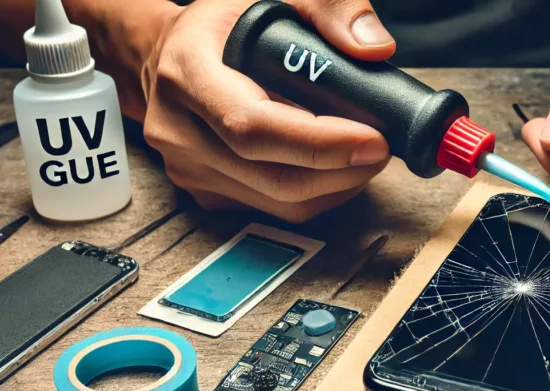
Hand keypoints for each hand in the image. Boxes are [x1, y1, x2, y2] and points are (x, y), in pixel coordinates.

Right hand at [140, 0, 395, 221]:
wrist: (166, 55)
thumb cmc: (224, 24)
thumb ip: (329, 8)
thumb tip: (376, 49)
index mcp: (187, 74)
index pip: (253, 127)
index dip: (319, 143)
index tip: (373, 140)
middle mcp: (179, 130)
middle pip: (272, 176)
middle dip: (341, 171)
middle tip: (383, 150)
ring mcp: (189, 169)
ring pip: (278, 203)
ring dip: (336, 188)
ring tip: (365, 157)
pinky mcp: (206, 194)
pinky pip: (272, 211)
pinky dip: (316, 196)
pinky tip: (335, 170)